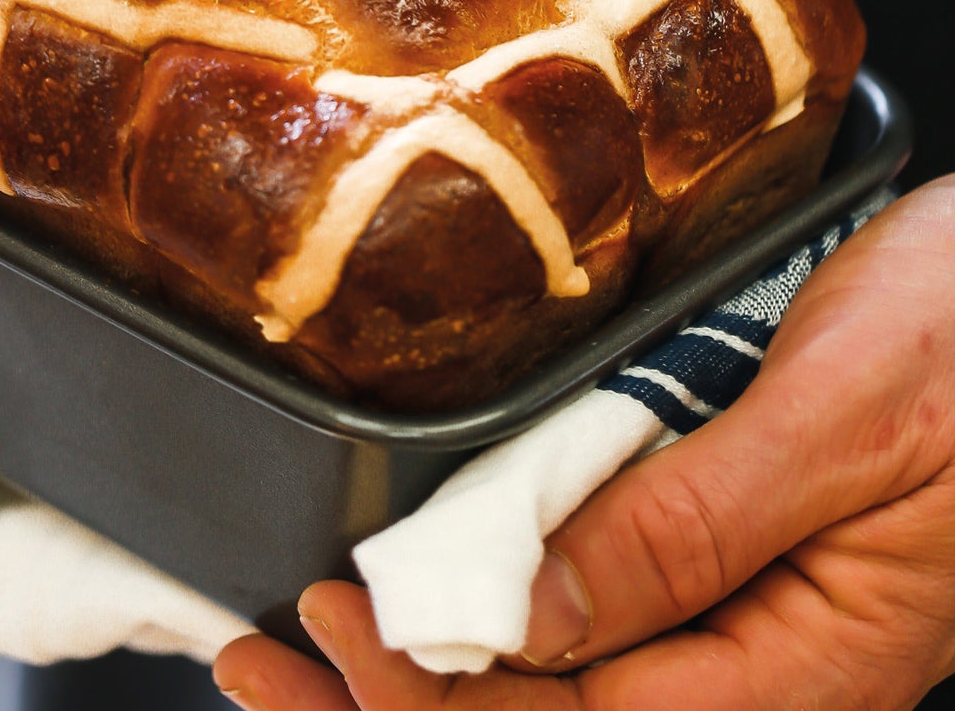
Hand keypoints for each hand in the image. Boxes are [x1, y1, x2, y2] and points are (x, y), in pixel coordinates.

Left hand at [214, 174, 954, 710]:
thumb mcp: (842, 420)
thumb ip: (690, 527)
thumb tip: (521, 616)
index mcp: (811, 664)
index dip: (440, 696)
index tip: (332, 623)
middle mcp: (769, 661)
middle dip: (398, 709)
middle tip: (260, 663)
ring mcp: (748, 611)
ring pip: (567, 683)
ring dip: (428, 673)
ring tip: (298, 651)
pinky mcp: (728, 546)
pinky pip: (598, 609)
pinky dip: (492, 605)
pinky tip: (426, 586)